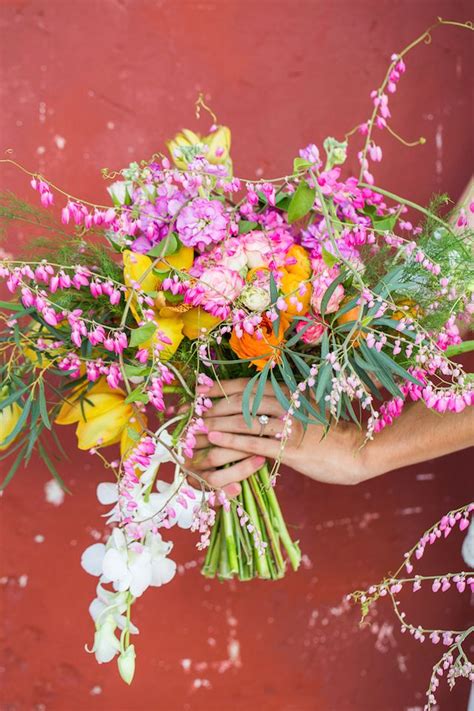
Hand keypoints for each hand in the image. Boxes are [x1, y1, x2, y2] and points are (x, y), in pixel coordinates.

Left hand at [190, 378, 367, 492]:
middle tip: (193, 412)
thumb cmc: (330, 432)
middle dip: (214, 406)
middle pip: (242, 401)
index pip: (249, 385)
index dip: (222, 387)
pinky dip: (232, 441)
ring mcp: (289, 424)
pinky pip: (256, 443)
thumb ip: (284, 402)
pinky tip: (216, 441)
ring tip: (197, 428)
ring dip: (218, 424)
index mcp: (290, 391)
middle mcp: (287, 403)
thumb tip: (258, 402)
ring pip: (245, 420)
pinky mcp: (290, 447)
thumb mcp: (308, 408)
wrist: (357, 451)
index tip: (201, 391)